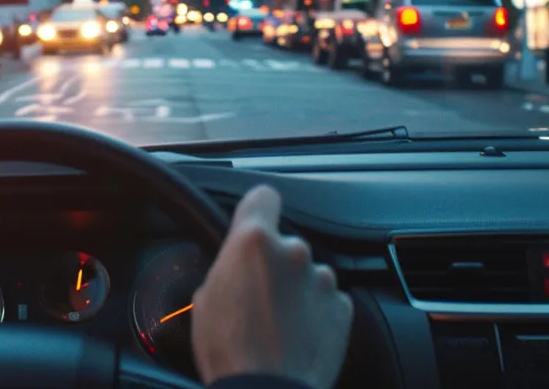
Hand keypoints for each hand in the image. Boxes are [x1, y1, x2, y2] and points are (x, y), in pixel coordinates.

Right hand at [192, 185, 352, 388]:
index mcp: (254, 242)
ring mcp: (322, 280)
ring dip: (296, 289)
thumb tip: (232, 267)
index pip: (263, 196)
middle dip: (274, 263)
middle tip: (257, 295)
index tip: (256, 220)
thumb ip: (226, 268)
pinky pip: (326, 300)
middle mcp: (294, 252)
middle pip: (285, 243)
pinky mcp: (342, 307)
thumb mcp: (206, 299)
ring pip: (307, 273)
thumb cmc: (230, 352)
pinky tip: (297, 334)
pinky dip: (315, 312)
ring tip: (277, 322)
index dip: (257, 209)